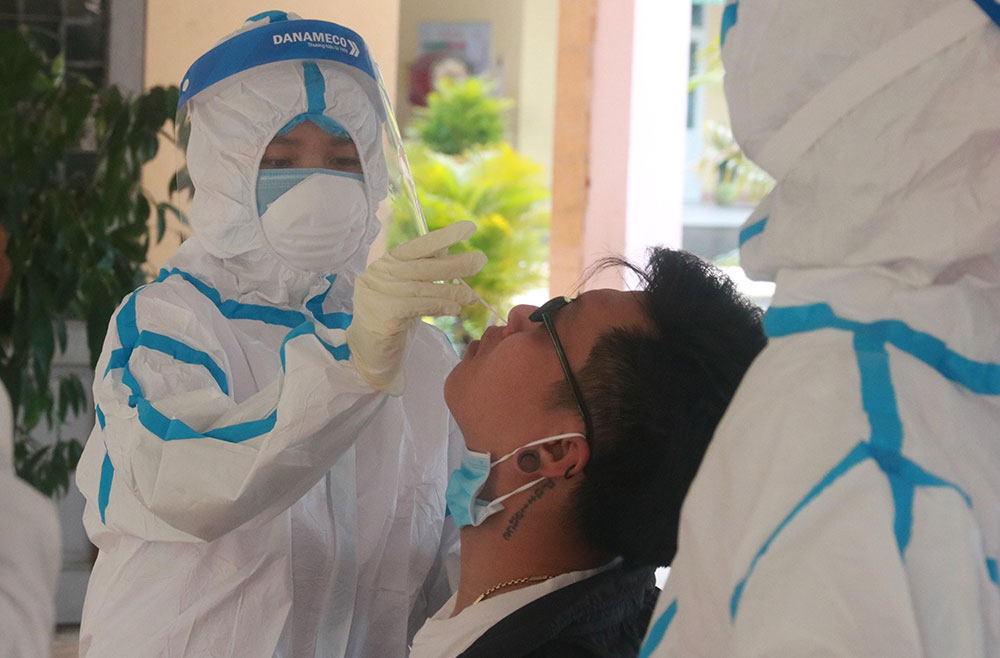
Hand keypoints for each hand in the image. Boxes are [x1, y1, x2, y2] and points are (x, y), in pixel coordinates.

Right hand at [346, 220, 485, 393]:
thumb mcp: (410, 291)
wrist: (371, 353)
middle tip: (480, 260)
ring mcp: (377, 294)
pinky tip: (455, 309)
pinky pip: (416, 306)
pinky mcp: (381, 315)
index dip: (443, 236)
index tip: (469, 228)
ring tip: (472, 297)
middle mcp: (379, 274)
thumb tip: (449, 250)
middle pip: (421, 266)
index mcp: (387, 263)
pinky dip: (438, 306)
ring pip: (421, 288)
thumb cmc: (395, 319)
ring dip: (451, 291)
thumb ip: (424, 270)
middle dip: (454, 264)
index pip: (417, 246)